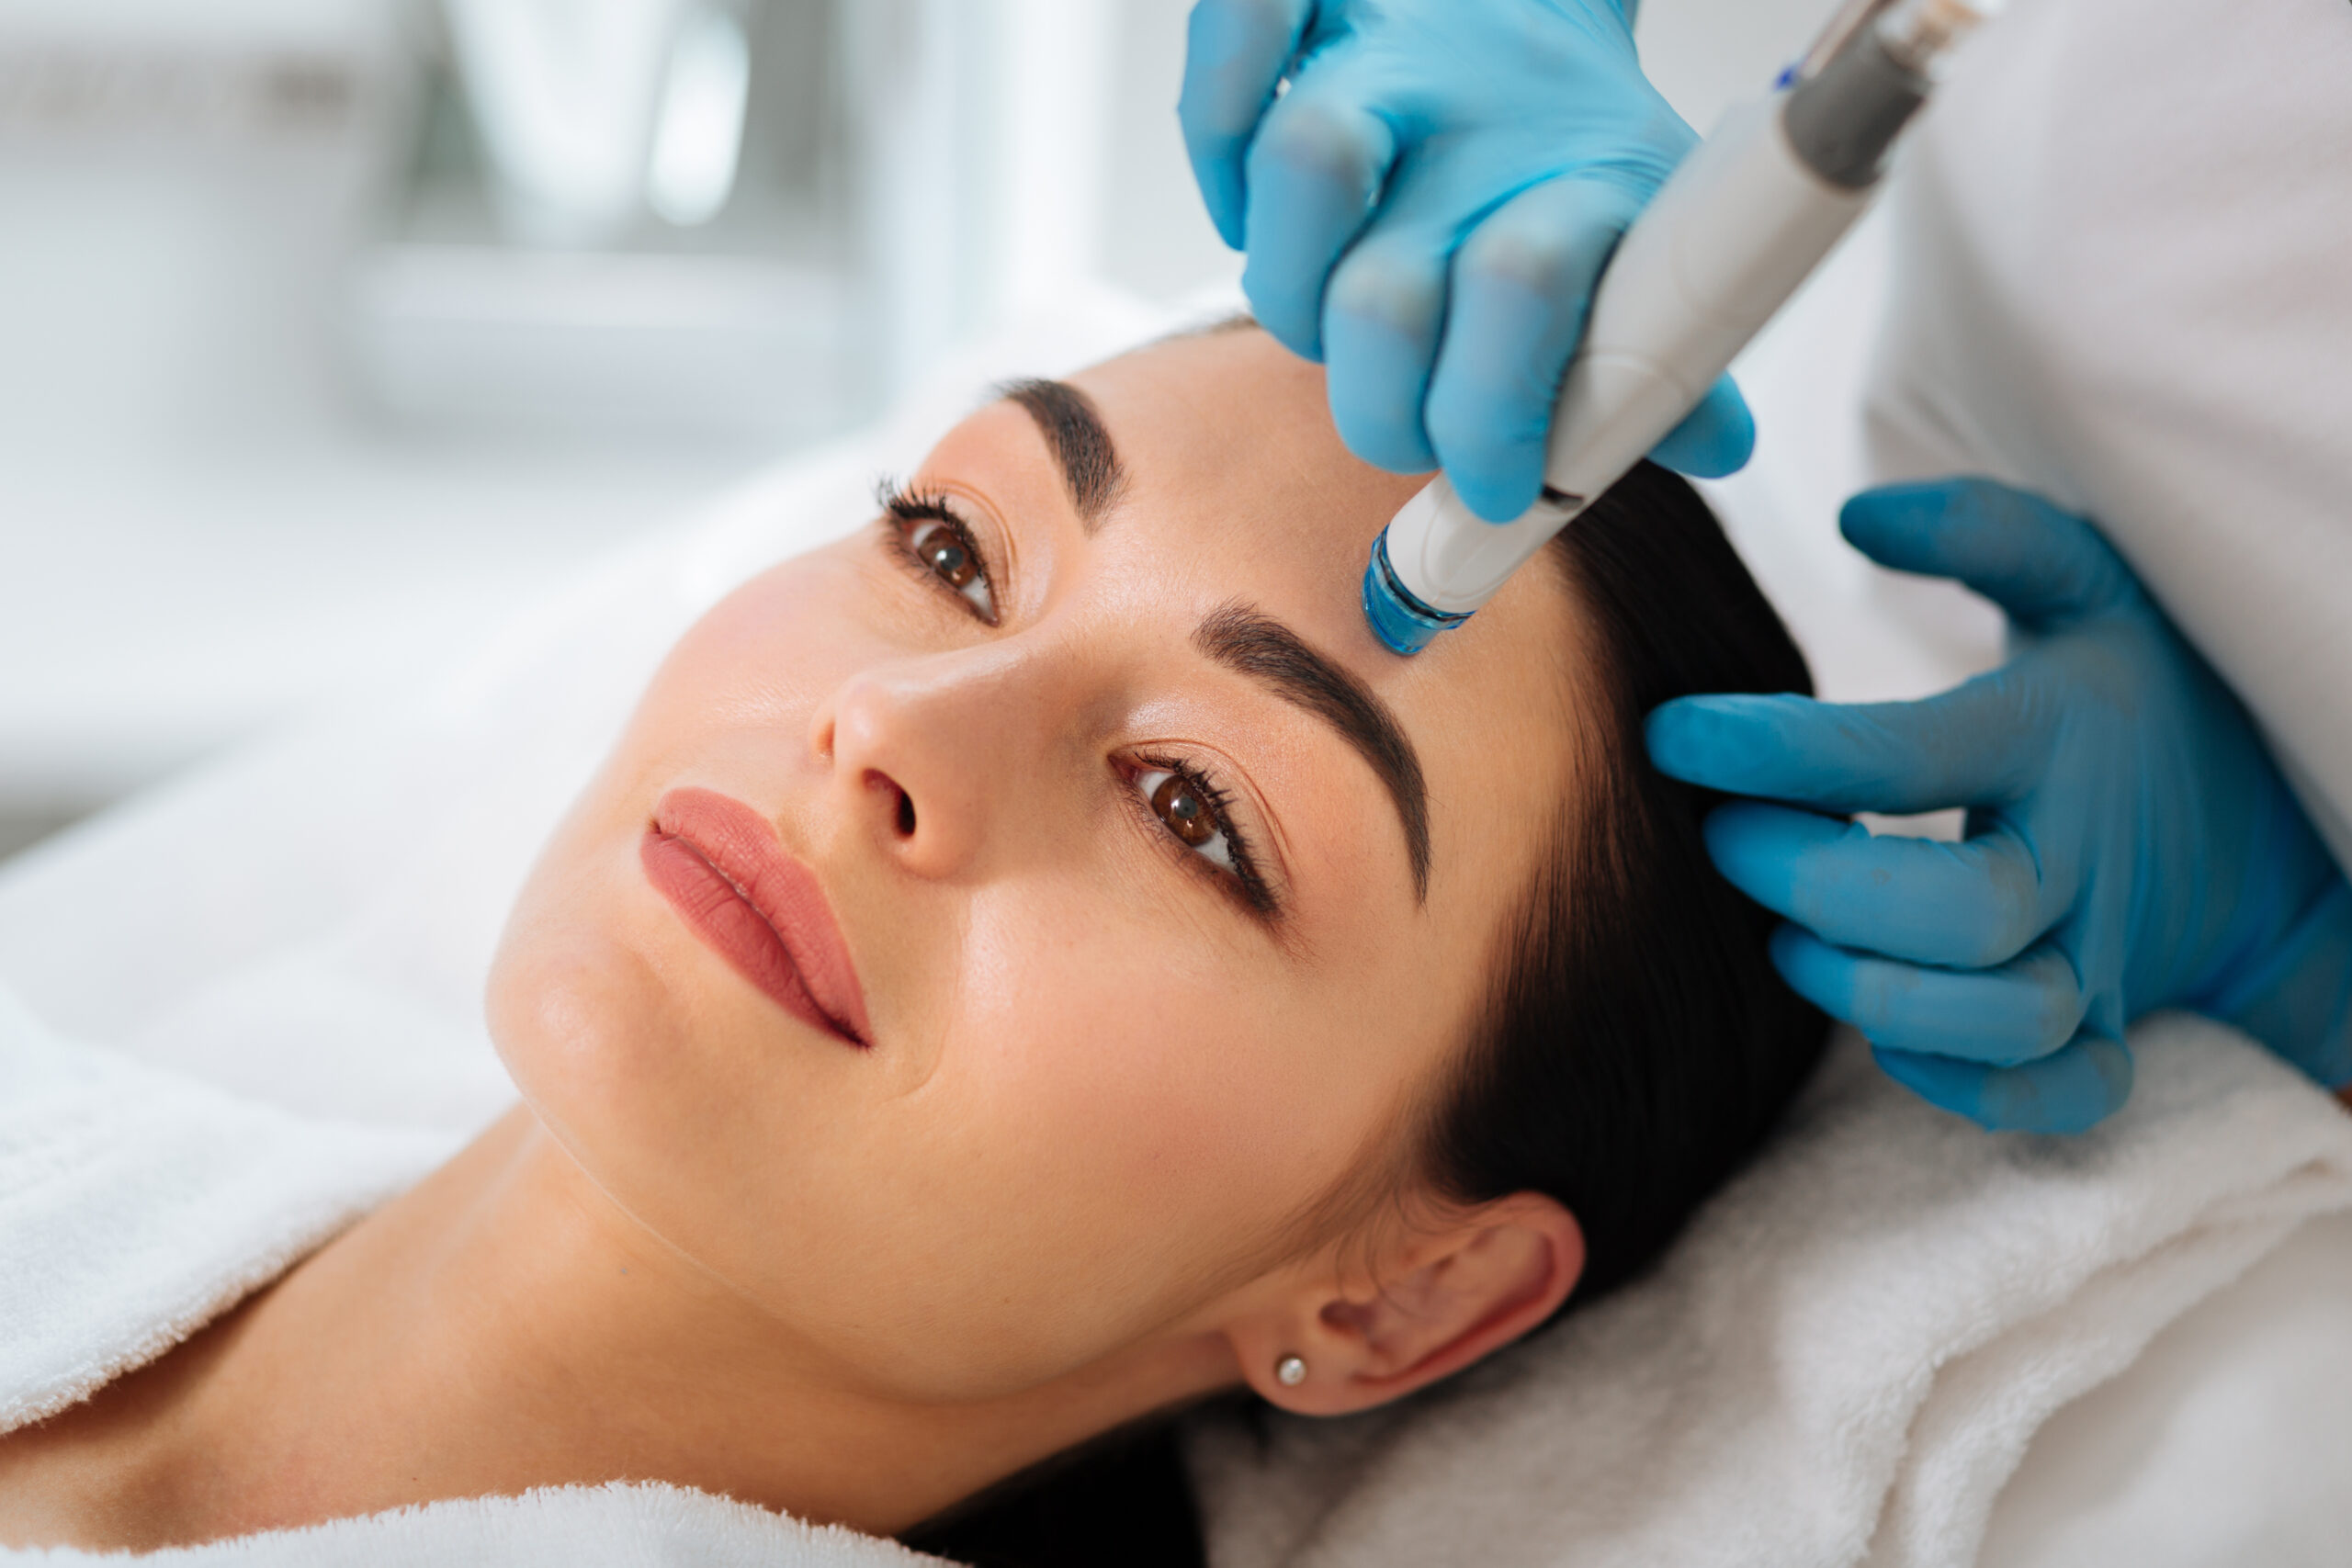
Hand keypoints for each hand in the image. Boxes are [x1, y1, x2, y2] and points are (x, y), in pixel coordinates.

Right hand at [1178, 0, 1754, 520]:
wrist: (1537, 2)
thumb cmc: (1566, 155)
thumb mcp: (1649, 246)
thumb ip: (1673, 354)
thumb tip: (1715, 444)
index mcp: (1577, 178)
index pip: (1523, 290)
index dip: (1489, 418)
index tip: (1489, 489)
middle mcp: (1474, 118)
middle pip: (1390, 282)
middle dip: (1380, 404)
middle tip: (1399, 435)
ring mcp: (1383, 60)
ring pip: (1307, 163)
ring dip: (1288, 293)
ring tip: (1317, 331)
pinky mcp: (1306, 8)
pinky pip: (1238, 25)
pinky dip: (1216, 118)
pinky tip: (1240, 206)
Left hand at [1645, 478, 2351, 1131]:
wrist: (2282, 816)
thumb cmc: (2135, 688)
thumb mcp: (2085, 581)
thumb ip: (1982, 530)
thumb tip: (1858, 514)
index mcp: (2057, 734)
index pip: (1900, 753)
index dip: (1772, 749)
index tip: (1671, 731)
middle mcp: (2081, 854)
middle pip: (1959, 910)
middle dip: (1817, 884)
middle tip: (1722, 837)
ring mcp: (2103, 951)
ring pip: (2007, 1015)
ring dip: (1876, 992)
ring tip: (1789, 938)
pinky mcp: (2113, 1027)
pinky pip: (2058, 1093)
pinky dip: (1967, 1085)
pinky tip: (1887, 1032)